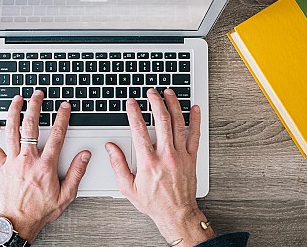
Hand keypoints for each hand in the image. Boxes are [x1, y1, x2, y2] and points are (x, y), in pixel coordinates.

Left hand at [0, 91, 90, 242]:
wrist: (18, 222)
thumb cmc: (40, 210)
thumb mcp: (66, 195)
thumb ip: (77, 173)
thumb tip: (84, 156)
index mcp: (45, 166)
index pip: (57, 135)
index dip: (62, 118)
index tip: (64, 107)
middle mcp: (27, 160)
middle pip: (31, 126)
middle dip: (35, 107)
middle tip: (38, 95)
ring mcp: (13, 162)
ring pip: (11, 131)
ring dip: (14, 112)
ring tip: (17, 99)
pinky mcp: (2, 167)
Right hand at [106, 88, 214, 245]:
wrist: (177, 214)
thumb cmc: (153, 202)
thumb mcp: (128, 187)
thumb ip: (118, 164)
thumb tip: (110, 147)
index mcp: (148, 161)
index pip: (139, 129)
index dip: (134, 112)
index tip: (131, 103)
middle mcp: (166, 155)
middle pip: (161, 120)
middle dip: (155, 102)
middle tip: (151, 92)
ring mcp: (181, 155)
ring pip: (178, 123)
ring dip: (173, 105)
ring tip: (169, 93)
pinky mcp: (192, 158)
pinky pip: (195, 135)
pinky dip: (196, 120)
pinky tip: (194, 109)